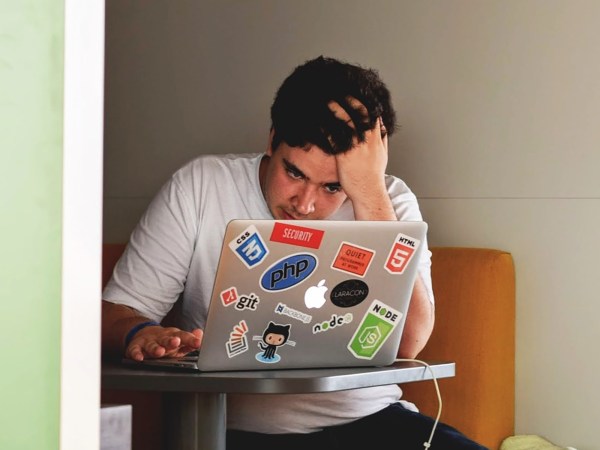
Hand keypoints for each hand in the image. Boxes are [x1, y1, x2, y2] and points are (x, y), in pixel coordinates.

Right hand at [125, 325, 202, 361]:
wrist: (144, 334)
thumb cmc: (166, 341)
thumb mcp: (179, 340)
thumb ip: (190, 340)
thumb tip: (201, 334)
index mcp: (173, 336)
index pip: (183, 336)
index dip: (191, 340)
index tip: (197, 343)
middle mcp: (161, 337)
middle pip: (167, 339)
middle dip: (171, 341)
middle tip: (176, 342)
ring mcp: (148, 341)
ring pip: (152, 345)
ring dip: (155, 348)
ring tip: (160, 352)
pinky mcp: (136, 346)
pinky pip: (135, 350)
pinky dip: (136, 354)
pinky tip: (139, 358)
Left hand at [328, 98, 394, 219]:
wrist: (369, 192)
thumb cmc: (373, 176)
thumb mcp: (382, 154)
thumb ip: (382, 138)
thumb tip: (383, 127)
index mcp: (376, 138)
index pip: (371, 112)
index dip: (362, 100)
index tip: (354, 91)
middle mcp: (368, 140)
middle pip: (360, 112)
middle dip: (349, 99)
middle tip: (338, 90)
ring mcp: (356, 147)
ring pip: (346, 121)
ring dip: (336, 108)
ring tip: (326, 99)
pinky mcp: (345, 156)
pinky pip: (334, 137)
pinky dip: (326, 127)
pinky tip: (318, 121)